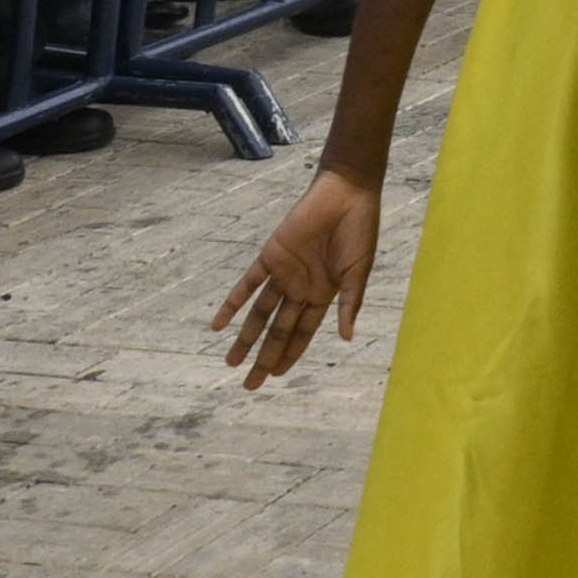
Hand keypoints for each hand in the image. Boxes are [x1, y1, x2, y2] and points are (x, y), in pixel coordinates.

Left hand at [215, 165, 383, 387]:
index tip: (275, 376)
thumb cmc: (359, 230)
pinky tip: (218, 324)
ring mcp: (283, 273)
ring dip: (245, 337)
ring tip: (231, 362)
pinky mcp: (271, 255)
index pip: (302, 334)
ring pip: (260, 313)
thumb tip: (346, 337)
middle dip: (265, 357)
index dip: (289, 355)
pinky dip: (233, 303)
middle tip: (250, 384)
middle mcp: (300, 289)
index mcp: (323, 295)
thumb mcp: (359, 271)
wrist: (346, 193)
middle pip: (278, 330)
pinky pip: (247, 284)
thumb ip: (350, 303)